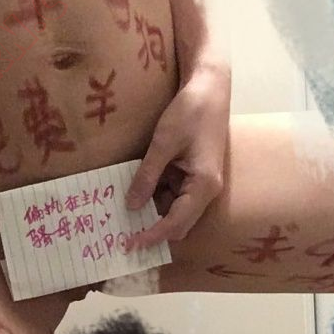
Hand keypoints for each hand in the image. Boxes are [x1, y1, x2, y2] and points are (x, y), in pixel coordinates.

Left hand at [125, 65, 230, 249]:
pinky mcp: (194, 174)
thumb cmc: (190, 112)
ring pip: (175, 210)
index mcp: (203, 185)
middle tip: (122, 235)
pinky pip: (174, 194)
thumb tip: (131, 206)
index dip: (152, 236)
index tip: (130, 245)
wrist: (211, 88)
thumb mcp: (163, 143)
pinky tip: (136, 194)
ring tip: (123, 216)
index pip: (176, 223)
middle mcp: (206, 190)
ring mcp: (201, 183)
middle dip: (153, 231)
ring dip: (153, 214)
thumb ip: (147, 176)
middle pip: (179, 224)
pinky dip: (156, 197)